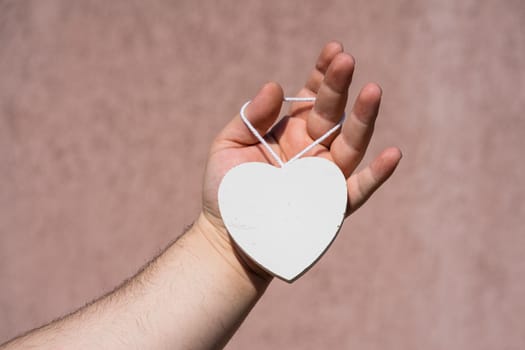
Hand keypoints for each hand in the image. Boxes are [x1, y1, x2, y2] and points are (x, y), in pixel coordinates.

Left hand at [197, 42, 401, 280]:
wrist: (228, 236)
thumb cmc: (227, 190)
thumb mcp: (227, 146)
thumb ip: (250, 117)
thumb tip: (275, 86)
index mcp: (291, 131)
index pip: (312, 97)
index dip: (323, 74)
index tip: (334, 50)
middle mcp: (313, 150)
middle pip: (332, 114)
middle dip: (339, 87)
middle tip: (346, 61)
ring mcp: (324, 176)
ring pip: (351, 144)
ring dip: (363, 119)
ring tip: (372, 90)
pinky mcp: (330, 205)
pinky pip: (359, 189)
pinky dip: (377, 174)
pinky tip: (393, 154)